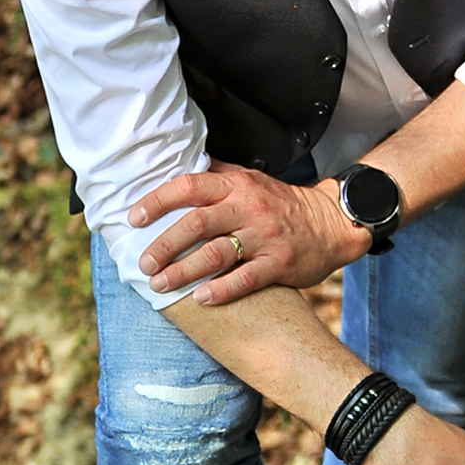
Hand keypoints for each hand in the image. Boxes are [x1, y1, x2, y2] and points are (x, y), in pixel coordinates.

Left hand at [128, 161, 369, 302]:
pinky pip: (246, 278)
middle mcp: (248, 207)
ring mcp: (264, 236)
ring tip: (160, 284)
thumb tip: (174, 166)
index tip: (135, 218)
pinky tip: (201, 298)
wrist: (330, 223)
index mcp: (237, 185)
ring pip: (216, 253)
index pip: (190, 186)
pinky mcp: (279, 262)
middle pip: (197, 223)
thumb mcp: (250, 180)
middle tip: (144, 262)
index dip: (158, 201)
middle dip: (164, 244)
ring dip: (183, 271)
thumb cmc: (280, 203)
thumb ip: (215, 175)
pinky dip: (222, 290)